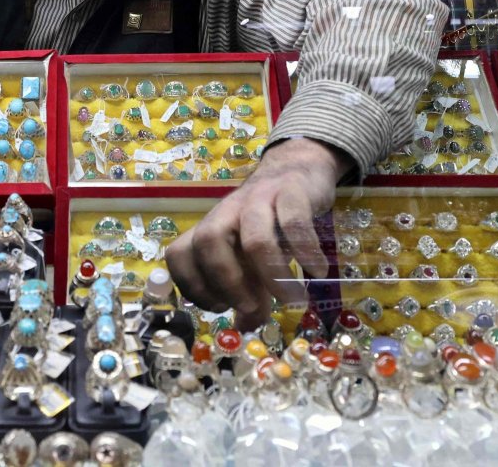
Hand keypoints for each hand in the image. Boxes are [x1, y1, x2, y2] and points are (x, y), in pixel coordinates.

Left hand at [165, 138, 344, 331]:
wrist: (296, 170)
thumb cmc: (269, 222)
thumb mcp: (252, 259)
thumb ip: (247, 291)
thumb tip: (245, 327)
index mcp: (210, 229)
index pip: (179, 254)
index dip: (193, 286)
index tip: (220, 308)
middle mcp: (227, 213)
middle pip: (208, 241)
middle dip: (228, 281)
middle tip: (252, 307)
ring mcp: (258, 199)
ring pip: (255, 235)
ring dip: (273, 274)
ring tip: (294, 300)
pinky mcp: (291, 191)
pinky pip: (295, 221)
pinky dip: (307, 252)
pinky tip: (317, 272)